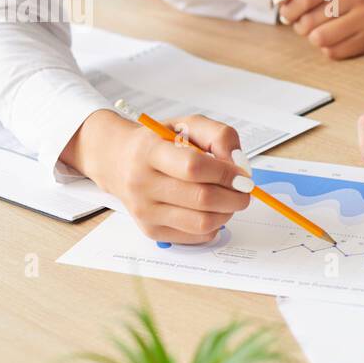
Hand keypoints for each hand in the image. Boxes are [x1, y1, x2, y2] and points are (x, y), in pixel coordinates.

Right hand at [61, 111, 252, 243]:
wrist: (119, 162)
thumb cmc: (159, 143)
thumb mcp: (188, 125)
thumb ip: (219, 136)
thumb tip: (239, 165)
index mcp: (150, 152)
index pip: (194, 168)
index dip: (226, 174)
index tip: (243, 176)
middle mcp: (142, 184)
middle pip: (202, 199)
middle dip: (235, 197)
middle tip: (244, 191)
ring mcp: (145, 211)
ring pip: (202, 223)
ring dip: (227, 213)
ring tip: (228, 200)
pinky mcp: (151, 231)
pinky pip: (196, 236)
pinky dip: (213, 225)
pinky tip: (210, 211)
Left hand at [273, 0, 363, 59]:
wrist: (362, 9)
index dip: (289, 10)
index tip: (290, 11)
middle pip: (309, 21)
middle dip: (301, 25)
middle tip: (308, 20)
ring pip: (320, 39)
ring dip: (312, 37)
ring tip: (318, 29)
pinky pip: (333, 52)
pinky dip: (327, 48)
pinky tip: (334, 38)